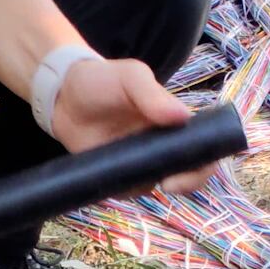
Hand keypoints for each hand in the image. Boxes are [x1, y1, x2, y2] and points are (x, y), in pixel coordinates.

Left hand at [49, 58, 216, 193]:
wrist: (62, 97)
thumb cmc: (102, 80)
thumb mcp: (130, 77)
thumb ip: (153, 94)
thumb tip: (184, 117)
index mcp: (174, 122)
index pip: (204, 145)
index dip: (206, 161)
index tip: (190, 169)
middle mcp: (164, 144)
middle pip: (190, 172)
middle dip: (188, 183)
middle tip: (168, 184)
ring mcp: (143, 162)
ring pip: (160, 184)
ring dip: (153, 186)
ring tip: (133, 175)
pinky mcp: (120, 175)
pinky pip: (131, 191)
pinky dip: (128, 190)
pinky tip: (115, 178)